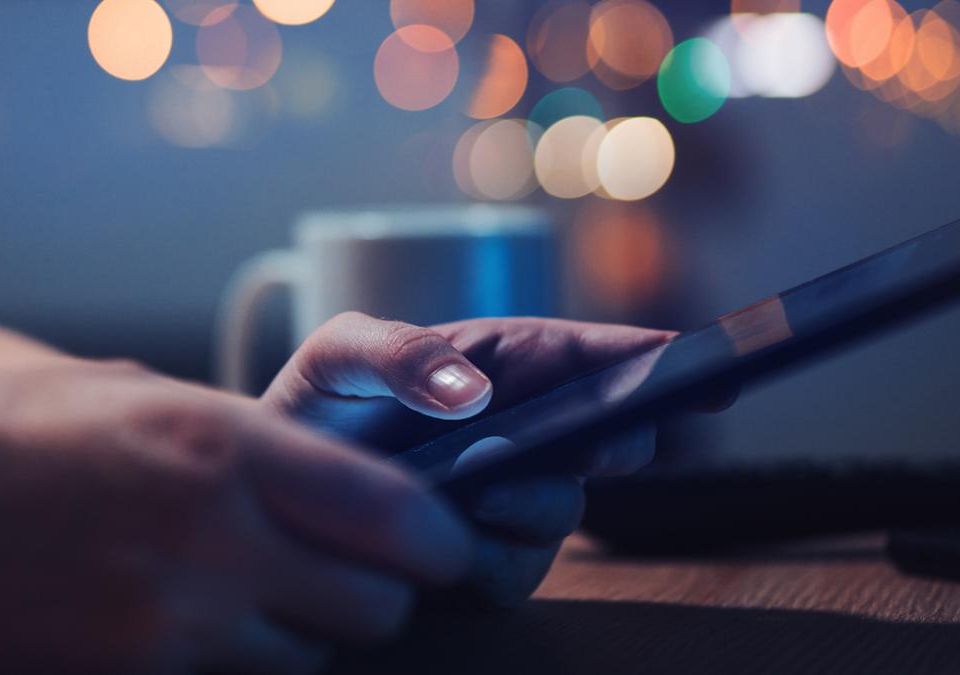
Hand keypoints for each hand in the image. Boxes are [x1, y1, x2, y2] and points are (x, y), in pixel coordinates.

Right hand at [0, 360, 472, 673]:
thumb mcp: (130, 394)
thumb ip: (235, 432)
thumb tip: (313, 461)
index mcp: (224, 442)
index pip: (394, 512)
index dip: (439, 538)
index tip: (445, 545)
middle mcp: (217, 536)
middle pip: (377, 605)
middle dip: (378, 593)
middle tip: (350, 572)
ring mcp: (176, 623)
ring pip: (315, 659)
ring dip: (308, 635)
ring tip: (252, 594)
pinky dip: (243, 665)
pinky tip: (196, 626)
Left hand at [263, 312, 731, 603]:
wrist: (266, 492)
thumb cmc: (314, 409)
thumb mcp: (339, 354)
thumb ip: (398, 351)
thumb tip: (473, 389)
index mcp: (496, 367)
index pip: (582, 355)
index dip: (643, 354)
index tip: (692, 356)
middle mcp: (518, 432)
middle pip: (603, 433)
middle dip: (617, 433)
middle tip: (607, 437)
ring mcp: (509, 501)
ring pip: (563, 509)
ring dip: (530, 500)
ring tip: (476, 488)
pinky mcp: (486, 563)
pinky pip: (515, 570)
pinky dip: (486, 556)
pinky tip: (449, 540)